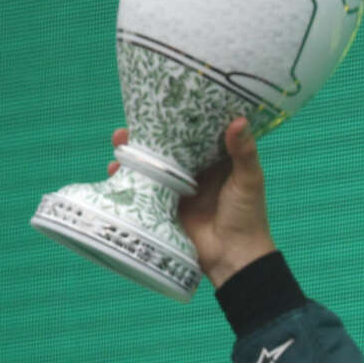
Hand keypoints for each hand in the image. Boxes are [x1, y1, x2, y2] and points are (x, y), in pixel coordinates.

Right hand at [109, 119, 276, 286]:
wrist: (234, 258)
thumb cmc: (247, 216)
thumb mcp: (249, 180)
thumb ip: (243, 152)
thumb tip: (239, 119)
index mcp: (215, 161)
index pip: (193, 134)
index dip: (177, 120)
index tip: (160, 104)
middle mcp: (193, 172)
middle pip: (166, 148)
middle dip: (146, 136)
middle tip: (129, 126)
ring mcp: (176, 190)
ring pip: (150, 166)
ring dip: (132, 154)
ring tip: (119, 143)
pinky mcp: (163, 208)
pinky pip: (142, 190)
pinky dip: (126, 180)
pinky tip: (113, 171)